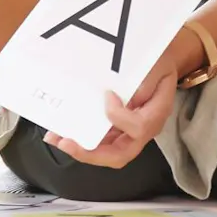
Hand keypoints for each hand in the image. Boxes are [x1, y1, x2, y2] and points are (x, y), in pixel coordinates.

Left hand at [45, 52, 177, 167]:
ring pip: (106, 152)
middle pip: (120, 155)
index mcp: (156, 115)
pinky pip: (101, 140)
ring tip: (55, 138)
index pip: (139, 128)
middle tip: (66, 143)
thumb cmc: (158, 62)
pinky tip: (61, 131)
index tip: (107, 94)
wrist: (160, 63)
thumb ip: (143, 82)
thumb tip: (115, 97)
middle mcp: (144, 130)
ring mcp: (129, 132)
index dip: (119, 116)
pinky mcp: (118, 128)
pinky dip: (82, 138)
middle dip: (91, 153)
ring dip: (80, 149)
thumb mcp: (156, 65)